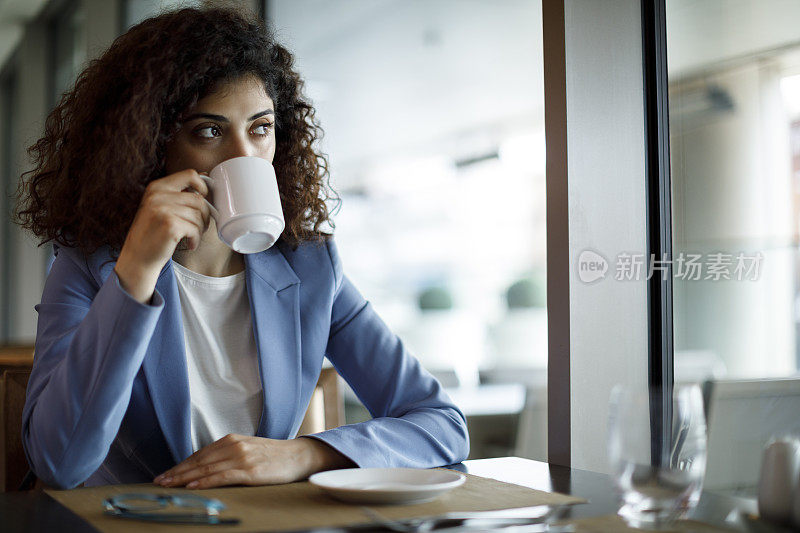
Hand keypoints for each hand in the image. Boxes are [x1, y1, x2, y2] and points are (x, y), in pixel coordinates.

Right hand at [115, 169, 210, 302]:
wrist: (138, 257)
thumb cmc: (153, 233)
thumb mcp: (160, 206)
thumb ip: (178, 193)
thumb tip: (204, 176)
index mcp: (157, 187)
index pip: (190, 175)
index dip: (203, 186)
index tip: (204, 199)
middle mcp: (158, 195)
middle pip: (199, 199)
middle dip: (204, 215)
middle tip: (199, 226)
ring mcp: (163, 210)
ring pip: (199, 215)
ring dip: (200, 229)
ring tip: (192, 236)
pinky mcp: (170, 225)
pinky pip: (196, 229)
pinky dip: (196, 239)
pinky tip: (190, 243)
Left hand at [153, 434, 353, 488]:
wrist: (299, 456)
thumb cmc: (273, 456)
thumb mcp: (247, 450)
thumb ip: (227, 456)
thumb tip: (204, 469)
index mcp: (231, 439)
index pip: (199, 454)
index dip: (180, 465)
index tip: (165, 475)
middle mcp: (234, 446)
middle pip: (199, 461)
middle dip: (177, 473)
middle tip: (159, 482)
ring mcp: (242, 458)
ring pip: (206, 469)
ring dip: (185, 478)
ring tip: (169, 486)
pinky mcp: (250, 471)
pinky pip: (222, 477)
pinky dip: (205, 482)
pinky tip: (193, 487)